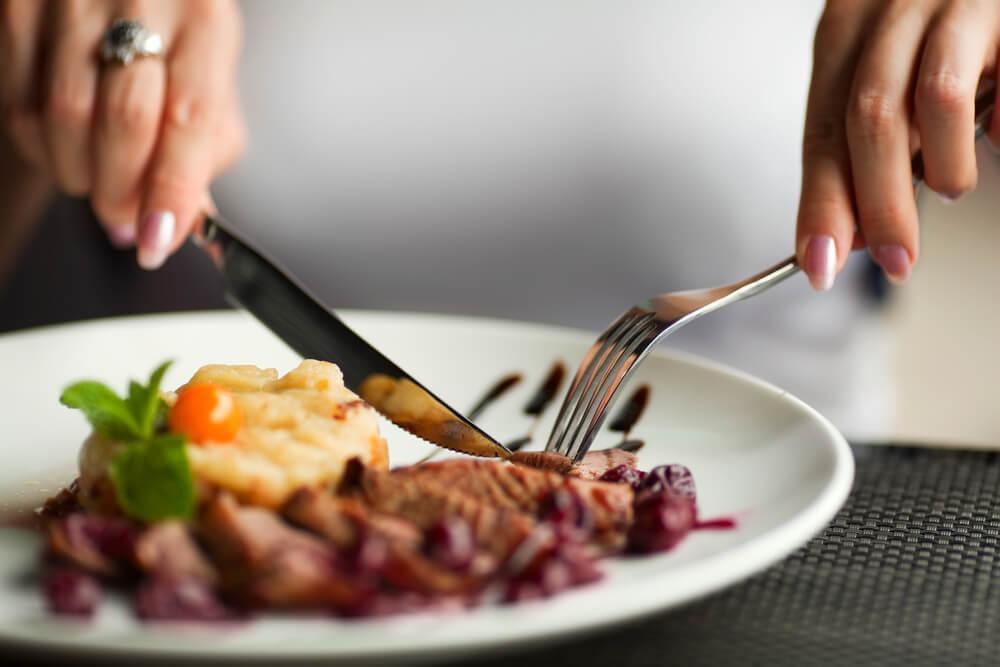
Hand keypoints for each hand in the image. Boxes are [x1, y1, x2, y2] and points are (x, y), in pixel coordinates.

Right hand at [0, 0, 245, 268]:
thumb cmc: (174, 26)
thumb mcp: (210, 76)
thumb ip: (203, 149)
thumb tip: (177, 224)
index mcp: (205, 21)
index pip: (189, 121)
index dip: (170, 192)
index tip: (156, 242)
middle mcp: (142, 0)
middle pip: (122, 122)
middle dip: (120, 191)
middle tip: (125, 216)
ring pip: (60, 117)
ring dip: (79, 174)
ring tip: (97, 178)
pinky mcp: (17, 5)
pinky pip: (18, 104)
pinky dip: (42, 148)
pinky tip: (65, 148)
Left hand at [796, 0, 999, 290]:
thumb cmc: (932, 27)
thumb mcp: (879, 74)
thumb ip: (859, 144)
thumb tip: (851, 233)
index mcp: (845, 30)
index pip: (822, 133)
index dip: (821, 206)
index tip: (820, 264)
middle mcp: (893, 8)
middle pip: (871, 119)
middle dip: (880, 205)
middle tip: (895, 257)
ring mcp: (957, 3)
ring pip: (936, 97)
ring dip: (945, 164)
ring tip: (952, 186)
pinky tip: (996, 136)